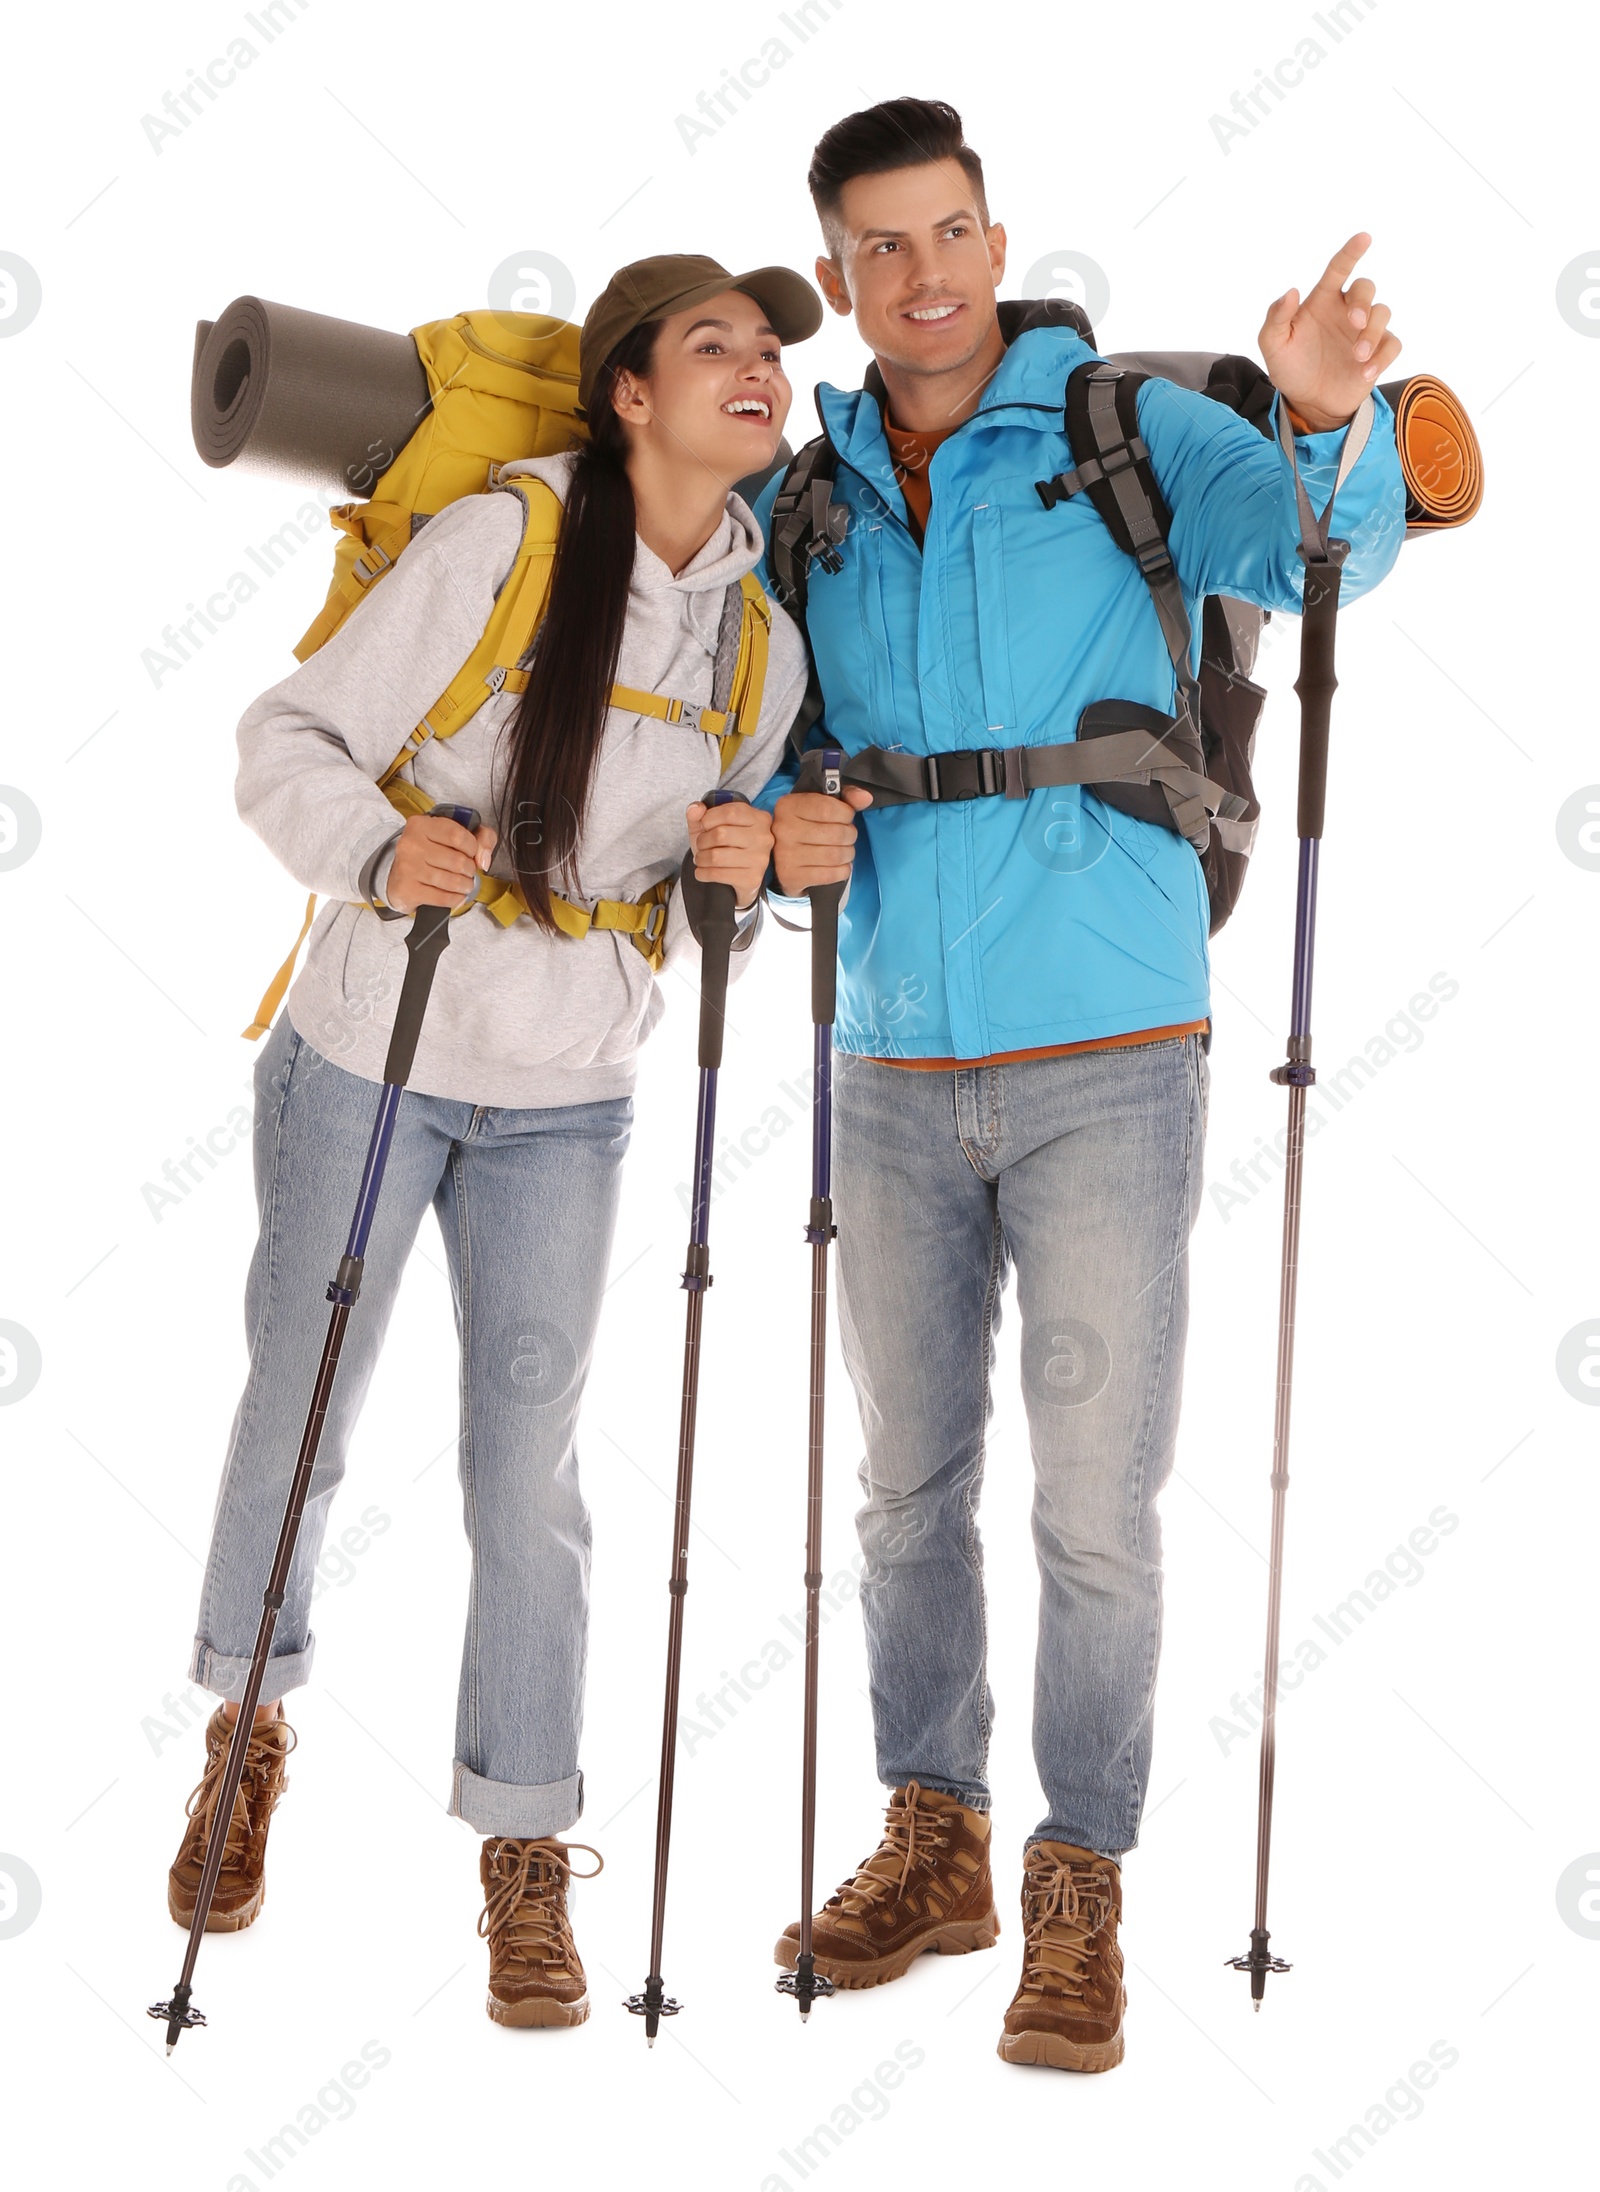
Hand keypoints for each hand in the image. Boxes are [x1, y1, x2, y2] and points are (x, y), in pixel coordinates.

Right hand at [384, 812, 496, 913]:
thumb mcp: (458, 835)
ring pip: (452, 881)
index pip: (458, 836)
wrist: (400, 878)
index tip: (471, 853)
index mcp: (421, 825)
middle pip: (458, 861)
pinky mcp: (407, 890)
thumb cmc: (432, 854)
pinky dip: (456, 899)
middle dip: (470, 870)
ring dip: (465, 885)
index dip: (473, 848)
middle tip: (467, 871)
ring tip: (464, 884)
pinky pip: (444, 898)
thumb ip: (482, 838)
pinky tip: (456, 895)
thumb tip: (484, 861)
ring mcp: (407, 867)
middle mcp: (411, 844)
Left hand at [685, 797, 774, 909]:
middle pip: (721, 834)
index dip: (709, 818)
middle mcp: (763, 837)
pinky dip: (702, 873)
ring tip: (700, 859)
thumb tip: (695, 809)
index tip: (704, 825)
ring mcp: (759, 859)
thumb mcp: (711, 826)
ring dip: (701, 858)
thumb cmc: (726, 846)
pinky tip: (702, 871)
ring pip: (716, 856)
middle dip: (702, 841)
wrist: (739, 878)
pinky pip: (717, 874)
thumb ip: (700, 814)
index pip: (730, 812)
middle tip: (701, 845)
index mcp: (759, 818)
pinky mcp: (751, 878)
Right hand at [772, 785, 873, 895]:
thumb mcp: (821, 804)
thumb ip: (845, 797)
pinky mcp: (791, 877)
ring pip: (835, 855)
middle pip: (836, 834)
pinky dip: (842, 870)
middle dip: (850, 835)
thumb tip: (865, 798)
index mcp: (788, 806)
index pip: (827, 809)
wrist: (783, 859)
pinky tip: (838, 865)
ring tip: (843, 851)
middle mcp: (784, 830)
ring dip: (848, 854)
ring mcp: (786, 855)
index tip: (846, 817)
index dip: (846, 814)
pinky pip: (831, 875)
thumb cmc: (806, 827)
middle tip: (846, 836)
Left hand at [1259, 233, 1402, 431]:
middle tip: (1354, 322)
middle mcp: (1346, 310)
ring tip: (1357, 356)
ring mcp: (1364, 331)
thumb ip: (1276, 318)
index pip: (1338, 268)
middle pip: (1366, 287)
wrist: (1308, 402)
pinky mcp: (1378, 352)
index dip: (1351, 252)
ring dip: (1373, 332)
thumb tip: (1291, 291)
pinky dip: (1382, 357)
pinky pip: (1392, 344)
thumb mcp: (1273, 345)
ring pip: (1383, 312)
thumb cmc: (1291, 367)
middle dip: (1363, 301)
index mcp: (1322, 300)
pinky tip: (1365, 372)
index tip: (1364, 238)